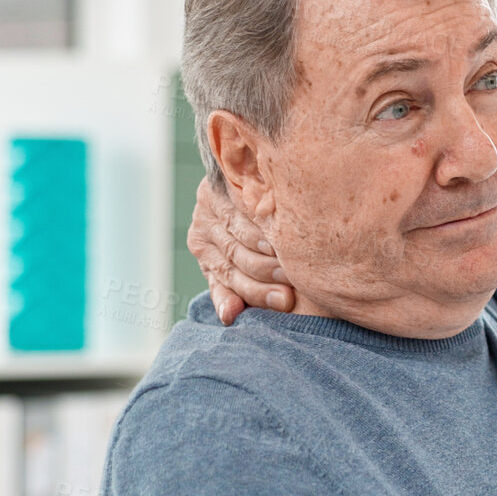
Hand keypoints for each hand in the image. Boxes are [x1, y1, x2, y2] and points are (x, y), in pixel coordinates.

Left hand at [187, 176, 293, 325]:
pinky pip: (244, 202)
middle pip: (234, 255)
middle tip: (294, 286)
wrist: (239, 178)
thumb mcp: (231, 264)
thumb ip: (229, 290)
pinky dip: (263, 217)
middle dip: (265, 273)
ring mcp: (210, 201)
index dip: (255, 292)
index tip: (285, 303)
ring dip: (266, 247)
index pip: (227, 276)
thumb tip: (229, 317)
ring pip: (239, 230)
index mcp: (201, 247)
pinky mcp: (224, 180)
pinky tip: (283, 227)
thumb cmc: (243, 233)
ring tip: (292, 261)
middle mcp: (201, 224)